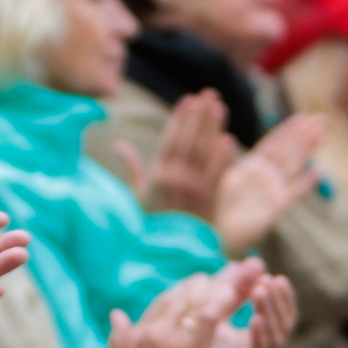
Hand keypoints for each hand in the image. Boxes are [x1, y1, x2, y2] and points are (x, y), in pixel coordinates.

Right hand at [104, 272, 246, 347]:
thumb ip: (119, 340)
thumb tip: (117, 316)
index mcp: (134, 337)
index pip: (159, 306)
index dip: (178, 293)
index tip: (192, 285)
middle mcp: (151, 333)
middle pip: (179, 301)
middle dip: (198, 287)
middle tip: (213, 279)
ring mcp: (172, 340)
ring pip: (195, 305)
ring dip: (213, 291)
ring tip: (231, 282)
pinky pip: (209, 319)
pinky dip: (220, 304)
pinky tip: (233, 296)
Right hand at [116, 90, 232, 218]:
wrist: (163, 254)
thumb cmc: (148, 223)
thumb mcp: (136, 195)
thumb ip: (132, 167)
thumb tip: (118, 145)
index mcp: (156, 176)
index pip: (170, 140)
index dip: (180, 119)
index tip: (188, 99)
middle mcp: (174, 181)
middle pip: (189, 141)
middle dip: (199, 116)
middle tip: (209, 94)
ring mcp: (193, 191)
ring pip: (204, 154)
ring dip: (212, 129)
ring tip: (219, 107)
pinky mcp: (209, 203)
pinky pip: (217, 176)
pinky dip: (223, 158)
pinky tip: (229, 140)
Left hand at [200, 264, 297, 347]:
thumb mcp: (213, 316)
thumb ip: (231, 292)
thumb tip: (253, 261)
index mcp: (257, 343)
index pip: (278, 316)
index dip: (278, 296)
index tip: (270, 274)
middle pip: (281, 327)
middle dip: (275, 302)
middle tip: (267, 280)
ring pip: (275, 342)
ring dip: (270, 314)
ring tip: (260, 291)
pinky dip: (261, 340)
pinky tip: (256, 319)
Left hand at [211, 113, 325, 252]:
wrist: (218, 234)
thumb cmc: (216, 207)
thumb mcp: (223, 180)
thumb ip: (229, 163)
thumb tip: (226, 140)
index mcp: (251, 166)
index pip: (273, 144)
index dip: (288, 130)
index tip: (302, 117)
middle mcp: (264, 176)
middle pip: (287, 151)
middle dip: (303, 135)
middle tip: (320, 118)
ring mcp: (273, 190)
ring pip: (293, 165)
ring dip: (307, 150)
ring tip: (322, 134)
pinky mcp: (277, 207)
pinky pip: (294, 192)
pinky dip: (306, 182)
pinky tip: (317, 171)